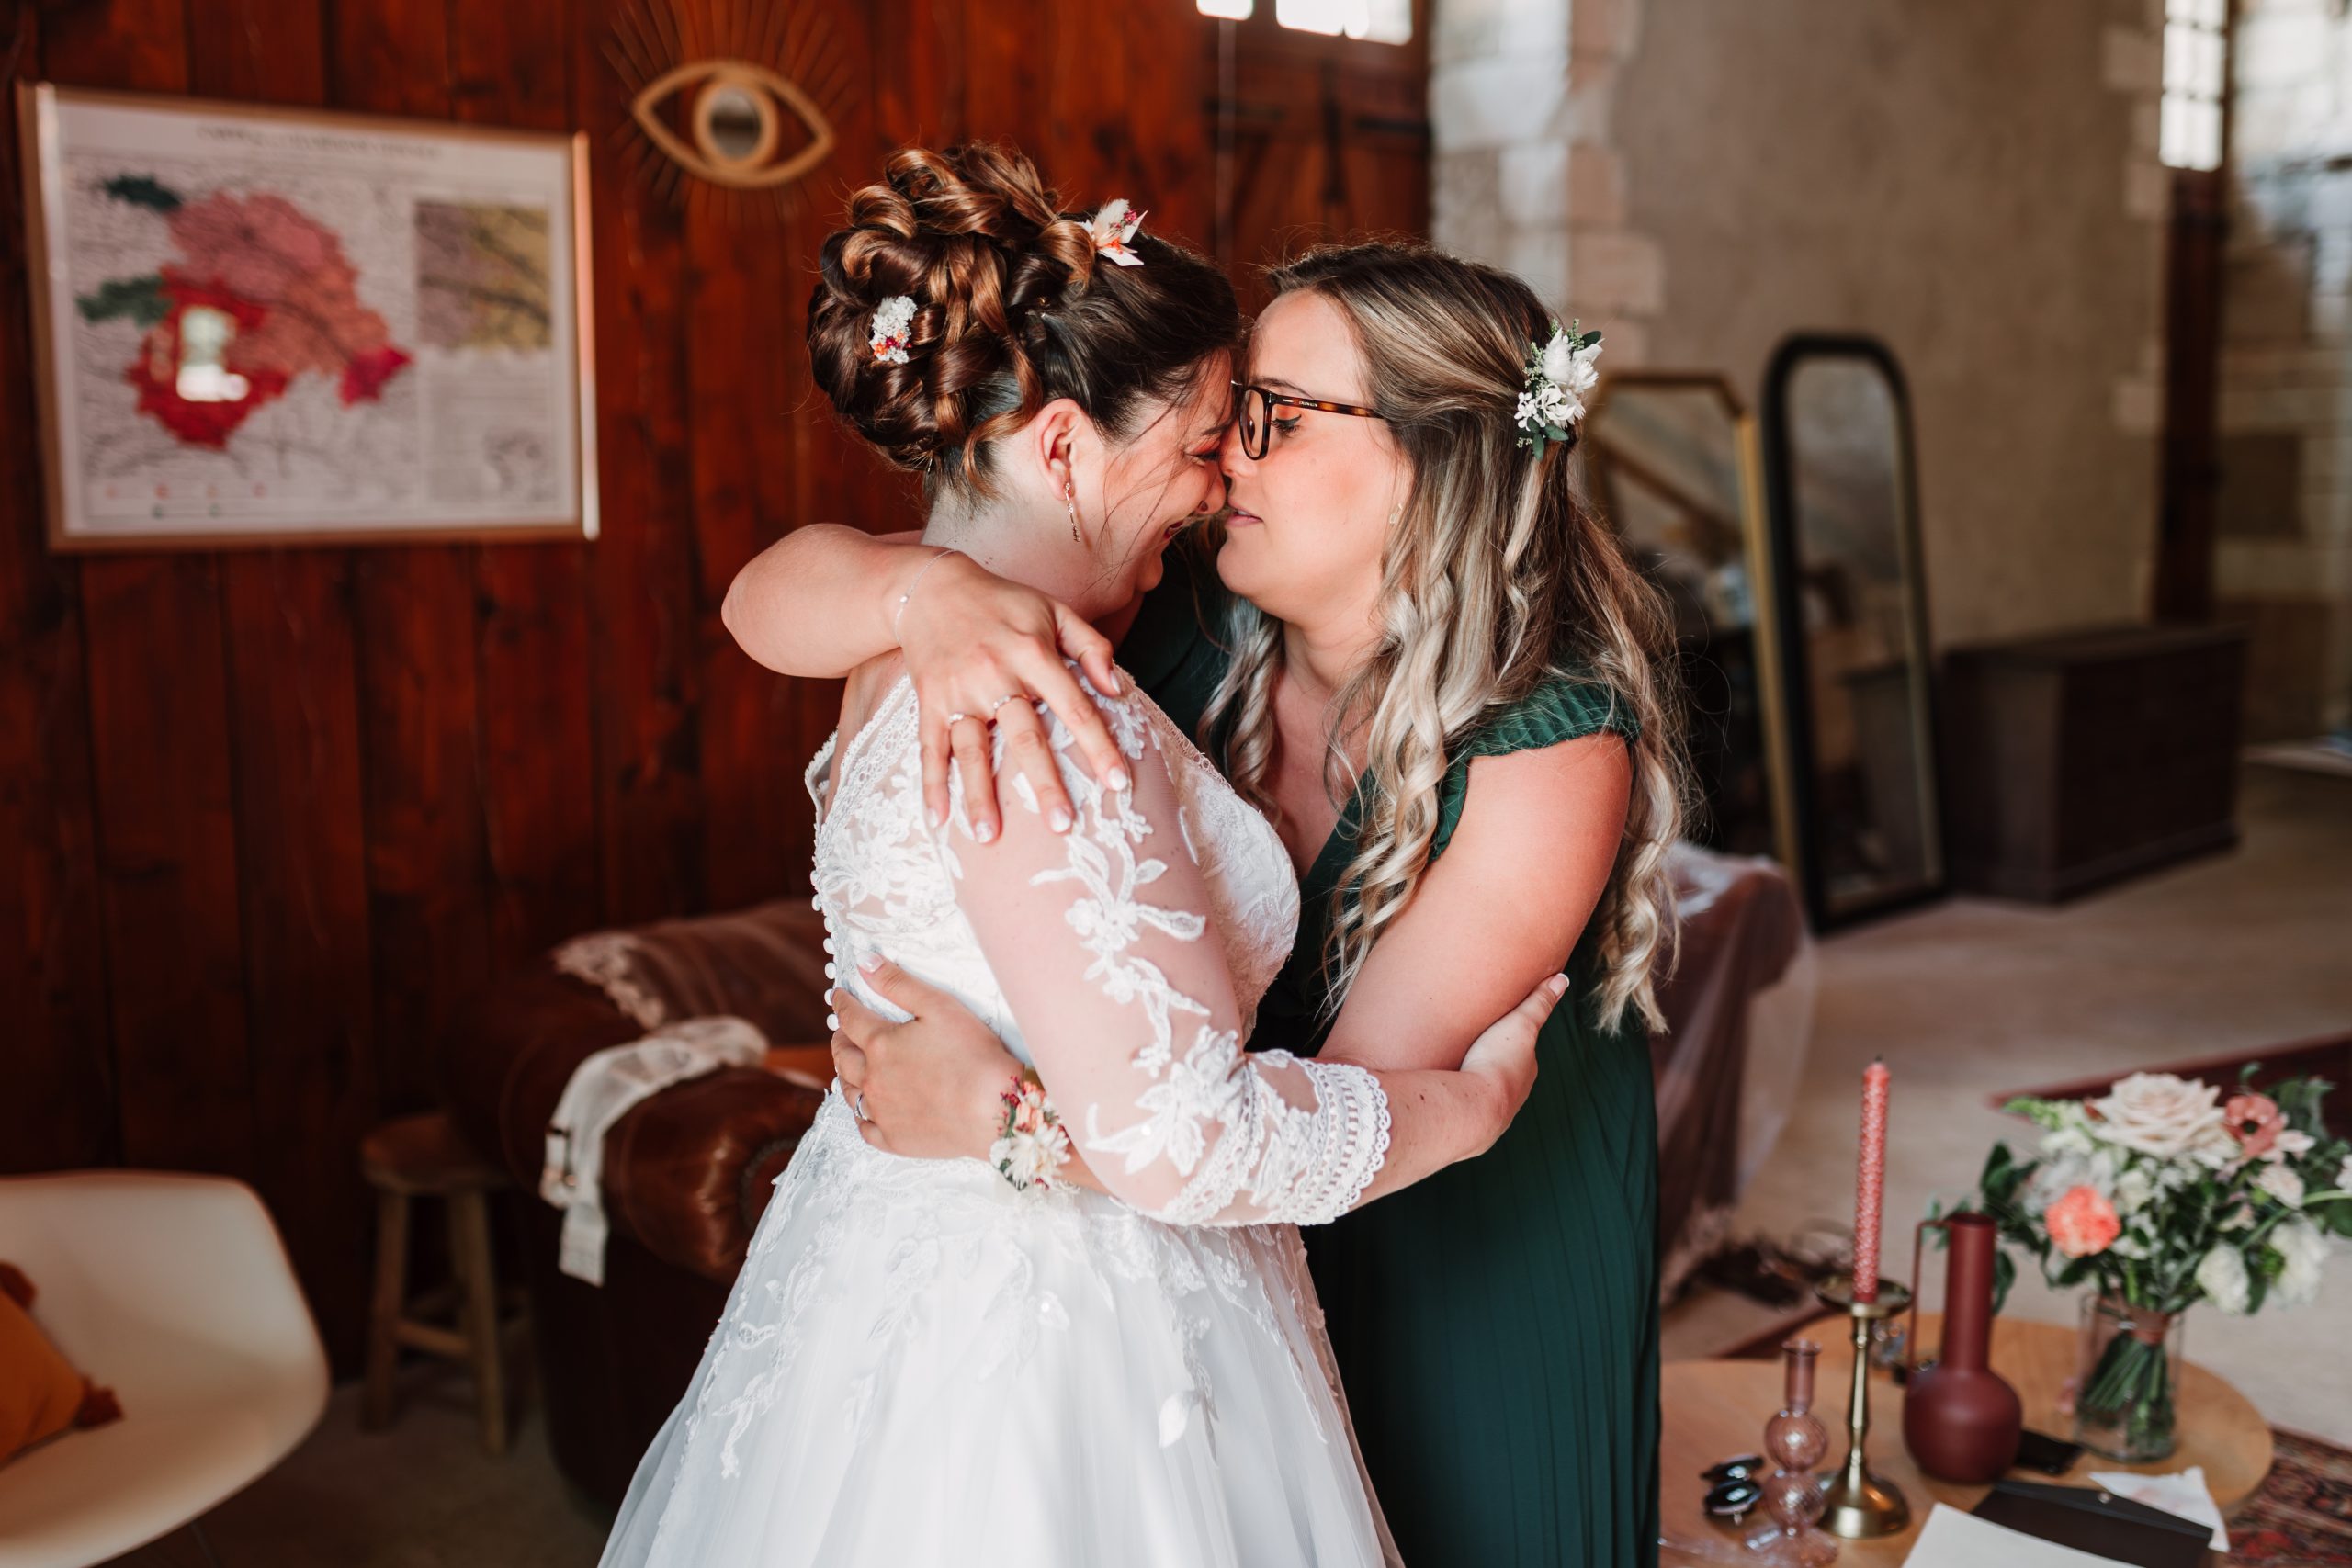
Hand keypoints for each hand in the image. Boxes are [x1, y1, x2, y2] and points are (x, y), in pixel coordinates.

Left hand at [829, 955, 1022, 1158]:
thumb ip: (898, 983)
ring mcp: (882, 1112)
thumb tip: (864, 963)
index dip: (843, 1003)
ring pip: (849, 1092)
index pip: (850, 1018)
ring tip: (849, 1067)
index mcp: (880, 1044)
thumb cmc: (973, 1054)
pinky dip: (861, 1115)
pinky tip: (866, 1109)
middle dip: (840, 1039)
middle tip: (842, 1031)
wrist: (995, 1109)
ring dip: (845, 1074)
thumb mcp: (938, 1006)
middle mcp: (873, 1079)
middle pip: (843, 1056)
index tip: (839, 996)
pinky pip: (866, 1128)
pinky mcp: (895, 1139)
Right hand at [898, 552, 1129, 841]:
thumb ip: (1091, 646)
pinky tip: (937, 820)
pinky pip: (929, 748)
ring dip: (979, 795)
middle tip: (1061, 825)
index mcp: (1032, 653)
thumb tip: (1119, 689)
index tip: (1118, 783)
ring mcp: (959, 692)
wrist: (931, 588)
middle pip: (1023, 737)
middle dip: (1043, 782)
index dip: (1097, 745)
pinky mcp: (929, 702)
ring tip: (990, 837)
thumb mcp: (1053, 610)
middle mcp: (995, 675)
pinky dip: (931, 784)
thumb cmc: (1003, 603)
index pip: (1074, 706)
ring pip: (971, 750)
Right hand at [1453, 972, 1565, 1157]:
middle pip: (1504, 1074)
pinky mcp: (1471, 1123)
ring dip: (1475, 1083)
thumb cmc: (1497, 1062)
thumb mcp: (1521, 1023)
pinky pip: (1467, 1107)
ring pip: (1485, 1093)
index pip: (1523, 1053)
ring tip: (1456, 1070)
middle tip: (1475, 1049)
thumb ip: (1539, 1002)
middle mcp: (1514, 1095)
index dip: (1512, 1041)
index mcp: (1526, 1071)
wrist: (1474, 1108)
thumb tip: (1562, 978)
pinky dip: (1461, 1098)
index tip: (1499, 1031)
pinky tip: (1448, 1093)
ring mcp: (1494, 1113)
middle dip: (1492, 1063)